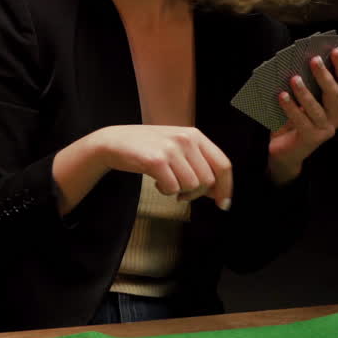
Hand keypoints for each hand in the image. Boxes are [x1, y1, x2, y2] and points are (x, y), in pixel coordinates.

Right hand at [90, 125, 232, 208]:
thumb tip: (217, 191)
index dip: (226, 187)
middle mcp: (185, 139)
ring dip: (179, 191)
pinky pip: (172, 188)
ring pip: (192, 186)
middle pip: (208, 180)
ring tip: (165, 183)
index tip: (223, 203)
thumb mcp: (175, 146)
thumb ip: (197, 162)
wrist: (112, 141)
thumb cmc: (145, 147)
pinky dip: (165, 191)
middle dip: (196, 193)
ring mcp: (170, 149)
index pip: (222, 164)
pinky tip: (156, 182)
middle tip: (182, 193)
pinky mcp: (156, 160)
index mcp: (194, 134)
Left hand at [268, 47, 337, 180]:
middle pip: (335, 94)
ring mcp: (325, 129)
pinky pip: (301, 120)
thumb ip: (303, 87)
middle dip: (324, 75)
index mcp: (336, 105)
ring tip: (294, 78)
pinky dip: (291, 107)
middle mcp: (336, 117)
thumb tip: (296, 63)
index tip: (335, 50)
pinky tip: (281, 96)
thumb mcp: (298, 102)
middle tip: (313, 60)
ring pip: (318, 108)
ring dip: (305, 92)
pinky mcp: (312, 139)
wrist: (283, 152)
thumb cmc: (290, 122)